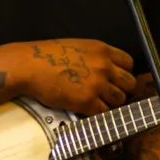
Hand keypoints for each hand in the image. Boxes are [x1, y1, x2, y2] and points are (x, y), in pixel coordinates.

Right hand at [20, 38, 135, 115]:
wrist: (29, 66)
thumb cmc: (47, 55)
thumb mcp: (78, 46)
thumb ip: (95, 56)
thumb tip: (106, 69)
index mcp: (102, 49)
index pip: (129, 63)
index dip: (124, 73)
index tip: (116, 79)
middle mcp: (104, 66)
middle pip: (129, 83)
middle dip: (122, 90)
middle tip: (110, 94)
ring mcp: (97, 84)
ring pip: (120, 100)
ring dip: (110, 103)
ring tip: (97, 102)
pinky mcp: (87, 101)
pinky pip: (104, 113)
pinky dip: (97, 113)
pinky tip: (87, 109)